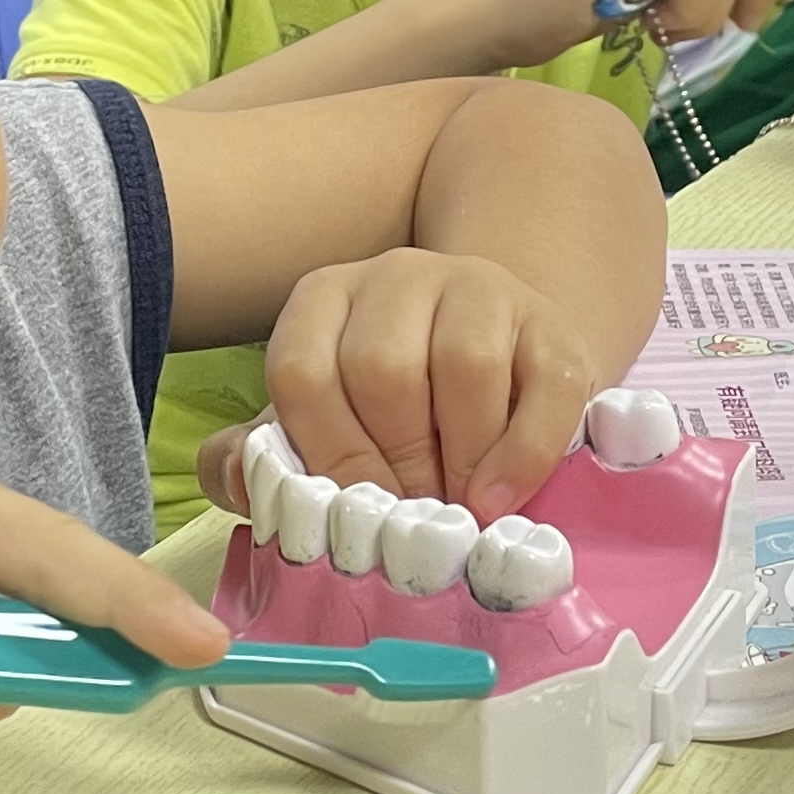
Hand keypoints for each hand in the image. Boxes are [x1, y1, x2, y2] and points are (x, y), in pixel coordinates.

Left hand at [205, 252, 600, 518]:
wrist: (498, 374)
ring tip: (458, 509)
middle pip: (382, 369)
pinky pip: (544, 389)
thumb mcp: (321, 426)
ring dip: (460, 459)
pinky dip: (520, 457)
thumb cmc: (394, 414)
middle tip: (409, 518)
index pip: (302, 371)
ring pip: (465, 366)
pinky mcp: (553, 326)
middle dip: (395, 463)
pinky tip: (500, 498)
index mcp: (324, 298)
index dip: (324, 454)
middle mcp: (398, 276)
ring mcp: (482, 290)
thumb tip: (241, 480)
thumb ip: (261, 456)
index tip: (351, 509)